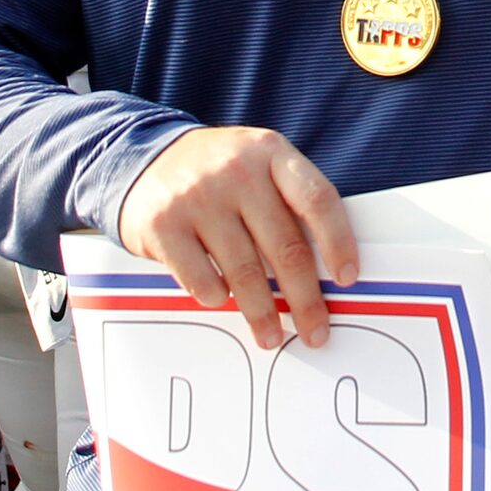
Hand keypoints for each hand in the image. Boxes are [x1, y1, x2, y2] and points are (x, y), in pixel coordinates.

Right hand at [116, 126, 357, 349]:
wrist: (142, 159)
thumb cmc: (218, 174)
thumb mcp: (258, 167)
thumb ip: (288, 204)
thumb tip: (325, 273)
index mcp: (271, 153)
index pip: (317, 199)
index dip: (339, 243)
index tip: (348, 280)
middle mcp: (237, 171)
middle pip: (286, 246)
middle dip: (305, 299)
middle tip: (316, 331)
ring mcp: (197, 196)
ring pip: (245, 271)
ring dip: (263, 313)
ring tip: (272, 336)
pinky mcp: (162, 224)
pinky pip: (201, 278)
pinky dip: (216, 297)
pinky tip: (222, 301)